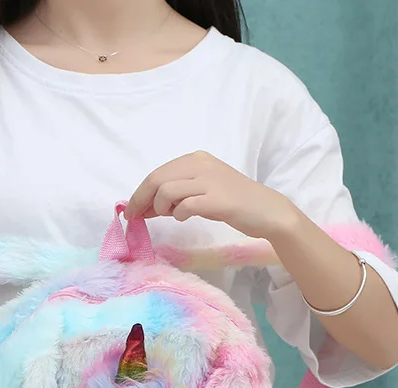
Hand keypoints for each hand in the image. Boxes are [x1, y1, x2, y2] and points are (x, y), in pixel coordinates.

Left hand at [125, 151, 297, 239]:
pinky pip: (184, 206)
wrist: (266, 210)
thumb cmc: (232, 203)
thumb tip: (144, 207)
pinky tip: (184, 217)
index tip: (132, 210)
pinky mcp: (217, 199)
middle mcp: (200, 165)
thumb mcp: (201, 192)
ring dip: (160, 207)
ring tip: (170, 215)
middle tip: (136, 218)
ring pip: (166, 190)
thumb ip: (175, 195)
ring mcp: (209, 181)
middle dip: (140, 200)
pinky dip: (178, 214)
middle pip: (157, 179)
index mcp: (195, 159)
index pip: (158, 173)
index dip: (139, 192)